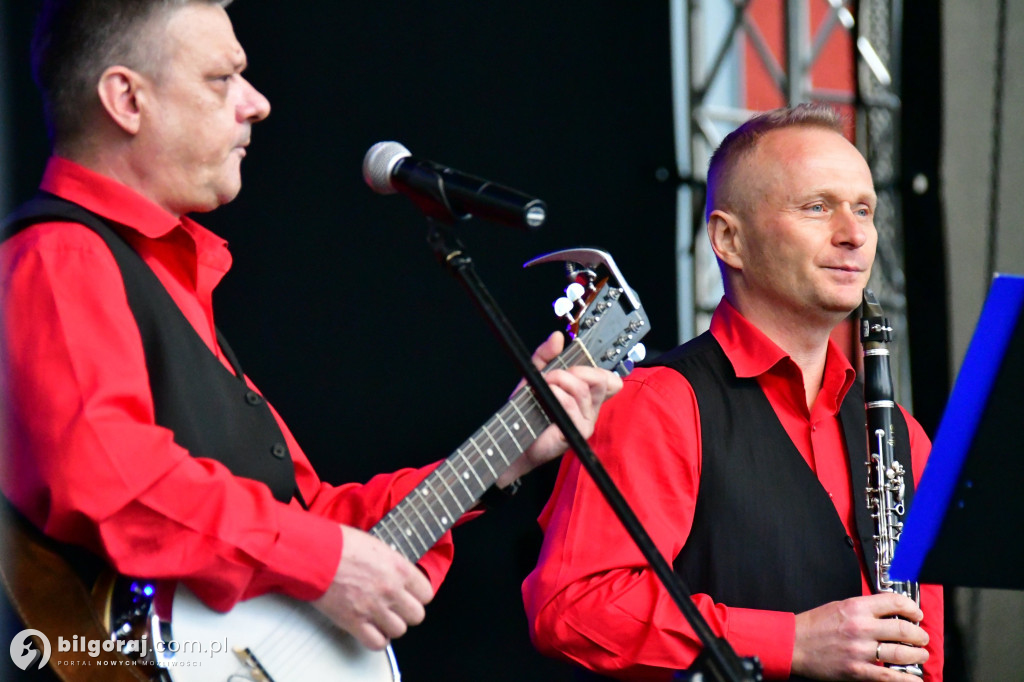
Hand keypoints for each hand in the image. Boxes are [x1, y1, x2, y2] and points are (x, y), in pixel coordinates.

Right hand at [312, 525, 433, 649]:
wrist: (315, 554)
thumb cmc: (341, 544)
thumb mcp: (377, 546)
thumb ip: (392, 564)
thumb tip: (398, 574)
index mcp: (399, 569)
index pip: (426, 594)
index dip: (418, 596)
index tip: (409, 595)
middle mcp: (391, 590)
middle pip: (416, 616)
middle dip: (407, 613)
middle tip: (395, 608)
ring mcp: (374, 608)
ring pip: (399, 631)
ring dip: (390, 626)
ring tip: (381, 618)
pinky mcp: (354, 621)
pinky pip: (377, 643)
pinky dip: (376, 639)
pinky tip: (370, 629)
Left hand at [495, 332, 622, 487]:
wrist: (514, 436)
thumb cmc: (527, 411)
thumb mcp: (535, 375)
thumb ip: (545, 355)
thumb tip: (557, 337)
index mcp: (586, 395)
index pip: (609, 379)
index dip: (597, 369)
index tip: (575, 366)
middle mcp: (590, 407)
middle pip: (600, 379)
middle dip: (574, 370)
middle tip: (552, 375)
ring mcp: (586, 420)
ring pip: (581, 389)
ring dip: (558, 382)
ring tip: (544, 388)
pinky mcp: (577, 431)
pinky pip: (570, 404)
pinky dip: (555, 396)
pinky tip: (545, 400)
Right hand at [792, 592, 928, 679]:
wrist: (793, 644)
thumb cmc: (813, 625)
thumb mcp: (839, 606)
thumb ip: (864, 609)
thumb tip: (889, 613)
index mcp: (856, 607)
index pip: (894, 602)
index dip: (912, 608)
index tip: (916, 614)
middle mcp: (860, 627)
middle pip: (903, 629)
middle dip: (919, 635)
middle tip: (921, 638)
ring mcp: (860, 650)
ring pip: (901, 653)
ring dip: (917, 655)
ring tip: (920, 655)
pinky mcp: (857, 670)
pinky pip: (889, 676)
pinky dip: (906, 679)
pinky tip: (914, 679)